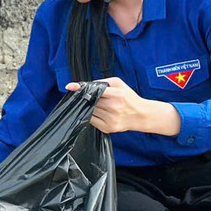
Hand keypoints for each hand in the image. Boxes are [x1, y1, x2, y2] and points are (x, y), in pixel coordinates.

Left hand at [66, 77, 180, 135]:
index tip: (70, 86)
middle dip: (86, 97)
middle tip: (84, 95)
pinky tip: (97, 112)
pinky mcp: (108, 128)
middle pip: (91, 101)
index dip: (81, 88)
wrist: (141, 115)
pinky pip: (91, 120)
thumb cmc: (129, 98)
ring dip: (88, 106)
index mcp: (117, 95)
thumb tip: (87, 85)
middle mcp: (114, 108)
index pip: (95, 91)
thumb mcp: (120, 84)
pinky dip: (90, 115)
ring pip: (90, 110)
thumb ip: (103, 82)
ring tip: (95, 104)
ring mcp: (110, 119)